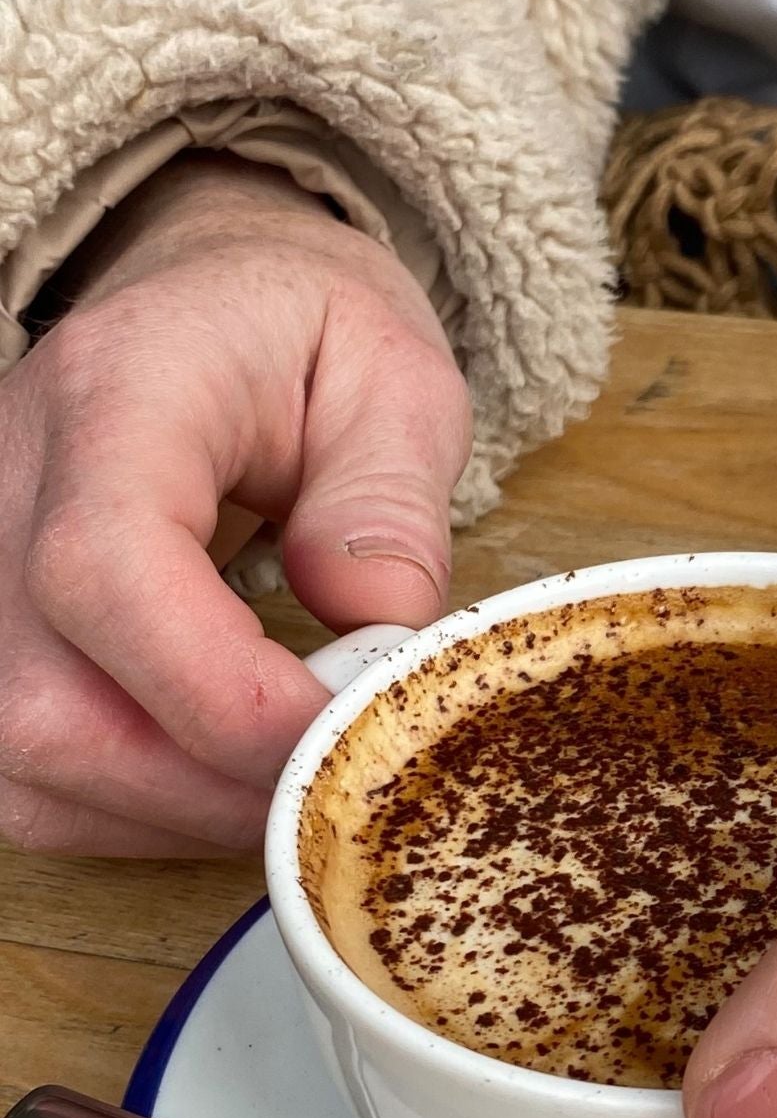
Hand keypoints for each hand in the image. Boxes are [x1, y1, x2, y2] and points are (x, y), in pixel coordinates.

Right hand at [0, 154, 468, 855]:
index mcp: (118, 396)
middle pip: (44, 702)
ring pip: (21, 759)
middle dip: (210, 783)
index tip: (342, 728)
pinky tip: (224, 777)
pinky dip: (132, 807)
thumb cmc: (308, 339)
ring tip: (292, 781)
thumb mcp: (396, 380)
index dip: (223, 693)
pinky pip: (22, 772)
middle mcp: (7, 482)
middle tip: (339, 779)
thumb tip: (379, 620)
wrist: (214, 305)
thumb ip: (390, 498)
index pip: (106, 569)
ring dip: (175, 811)